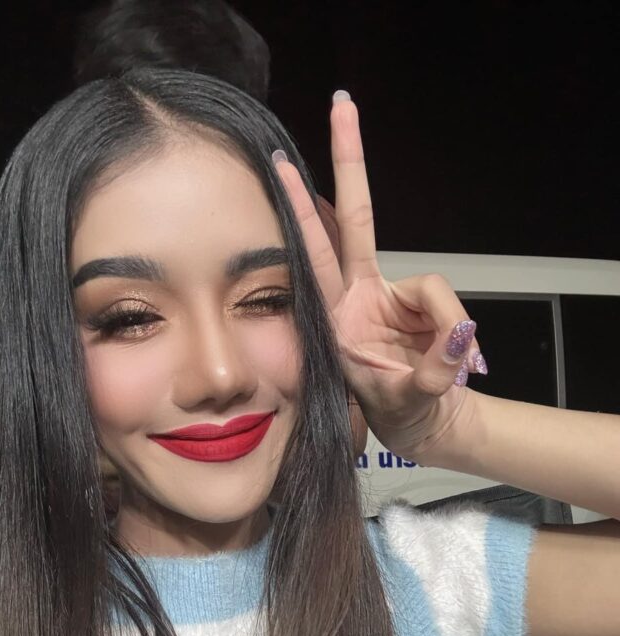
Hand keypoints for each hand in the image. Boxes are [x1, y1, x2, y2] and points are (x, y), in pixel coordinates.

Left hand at [274, 92, 486, 462]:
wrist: (420, 424)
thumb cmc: (397, 410)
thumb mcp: (409, 397)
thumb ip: (435, 367)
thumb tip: (461, 331)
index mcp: (338, 318)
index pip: (321, 252)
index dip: (307, 211)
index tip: (282, 170)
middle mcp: (359, 296)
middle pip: (357, 219)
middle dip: (350, 160)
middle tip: (342, 103)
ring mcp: (390, 296)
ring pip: (431, 286)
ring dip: (444, 327)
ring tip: (442, 370)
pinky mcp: (418, 301)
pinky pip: (447, 303)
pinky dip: (456, 332)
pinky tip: (453, 360)